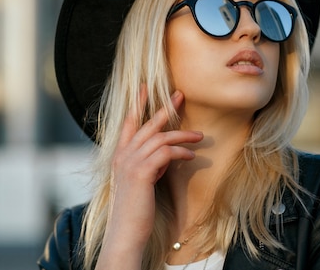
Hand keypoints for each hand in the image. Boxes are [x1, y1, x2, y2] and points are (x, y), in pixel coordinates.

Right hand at [95, 88, 203, 268]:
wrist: (126, 232)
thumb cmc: (134, 210)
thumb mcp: (139, 182)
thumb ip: (148, 165)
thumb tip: (163, 157)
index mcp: (119, 155)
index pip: (128, 123)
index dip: (137, 104)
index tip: (146, 88)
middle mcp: (123, 155)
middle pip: (147, 124)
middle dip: (165, 108)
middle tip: (180, 95)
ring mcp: (130, 162)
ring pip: (160, 137)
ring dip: (182, 135)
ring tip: (199, 136)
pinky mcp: (142, 172)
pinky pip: (166, 153)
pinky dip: (181, 153)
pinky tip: (192, 157)